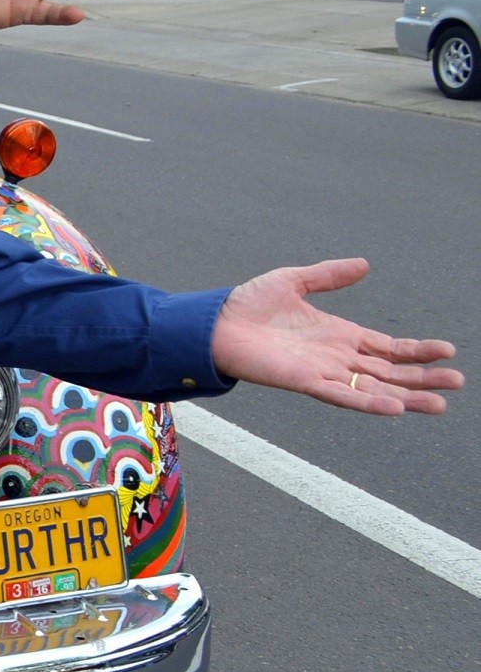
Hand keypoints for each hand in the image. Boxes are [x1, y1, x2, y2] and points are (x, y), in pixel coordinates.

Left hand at [210, 259, 460, 414]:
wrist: (214, 322)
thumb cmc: (249, 304)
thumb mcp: (295, 281)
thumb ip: (329, 275)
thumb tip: (364, 264)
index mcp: (338, 335)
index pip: (387, 347)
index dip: (417, 350)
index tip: (447, 351)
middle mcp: (336, 357)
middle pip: (389, 372)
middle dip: (423, 378)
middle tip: (457, 382)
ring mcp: (322, 372)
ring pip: (374, 389)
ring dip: (406, 396)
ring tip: (439, 404)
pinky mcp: (304, 382)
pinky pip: (341, 396)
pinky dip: (368, 403)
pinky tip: (394, 407)